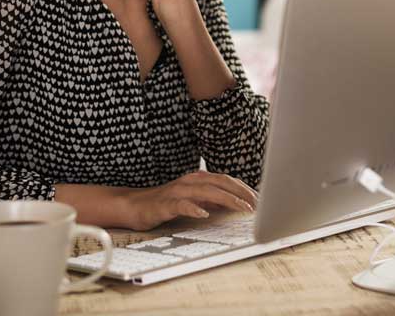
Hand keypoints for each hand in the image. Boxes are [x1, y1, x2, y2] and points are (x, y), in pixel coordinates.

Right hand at [121, 171, 257, 230]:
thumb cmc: (166, 203)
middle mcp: (190, 181)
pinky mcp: (165, 204)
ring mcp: (178, 191)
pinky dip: (194, 208)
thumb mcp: (194, 199)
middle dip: (241, 192)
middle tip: (257, 204)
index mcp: (198, 179)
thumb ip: (212, 199)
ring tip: (242, 207)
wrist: (134, 206)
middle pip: (221, 182)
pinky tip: (204, 214)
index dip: (244, 188)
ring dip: (227, 199)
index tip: (260, 198)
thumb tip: (234, 202)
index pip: (227, 180)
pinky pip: (181, 205)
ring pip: (206, 191)